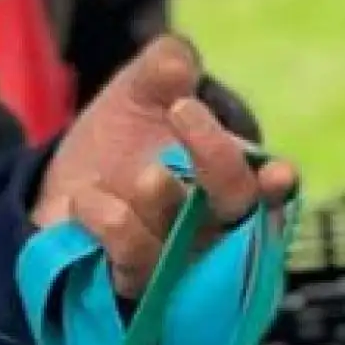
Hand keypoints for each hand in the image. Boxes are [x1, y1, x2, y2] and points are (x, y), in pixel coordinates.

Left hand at [32, 34, 297, 295]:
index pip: (271, 186)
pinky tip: (85, 199)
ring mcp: (175, 261)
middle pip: (238, 210)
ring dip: (161, 202)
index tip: (278, 173)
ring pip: (184, 245)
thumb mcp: (140, 89)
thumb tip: (177, 62)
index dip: (279, 184)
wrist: (65, 181)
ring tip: (140, 172)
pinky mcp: (131, 282)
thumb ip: (164, 65)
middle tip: (183, 110)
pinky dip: (111, 226)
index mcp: (233, 177)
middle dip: (218, 162)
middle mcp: (214, 227)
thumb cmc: (124, 135)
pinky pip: (131, 266)